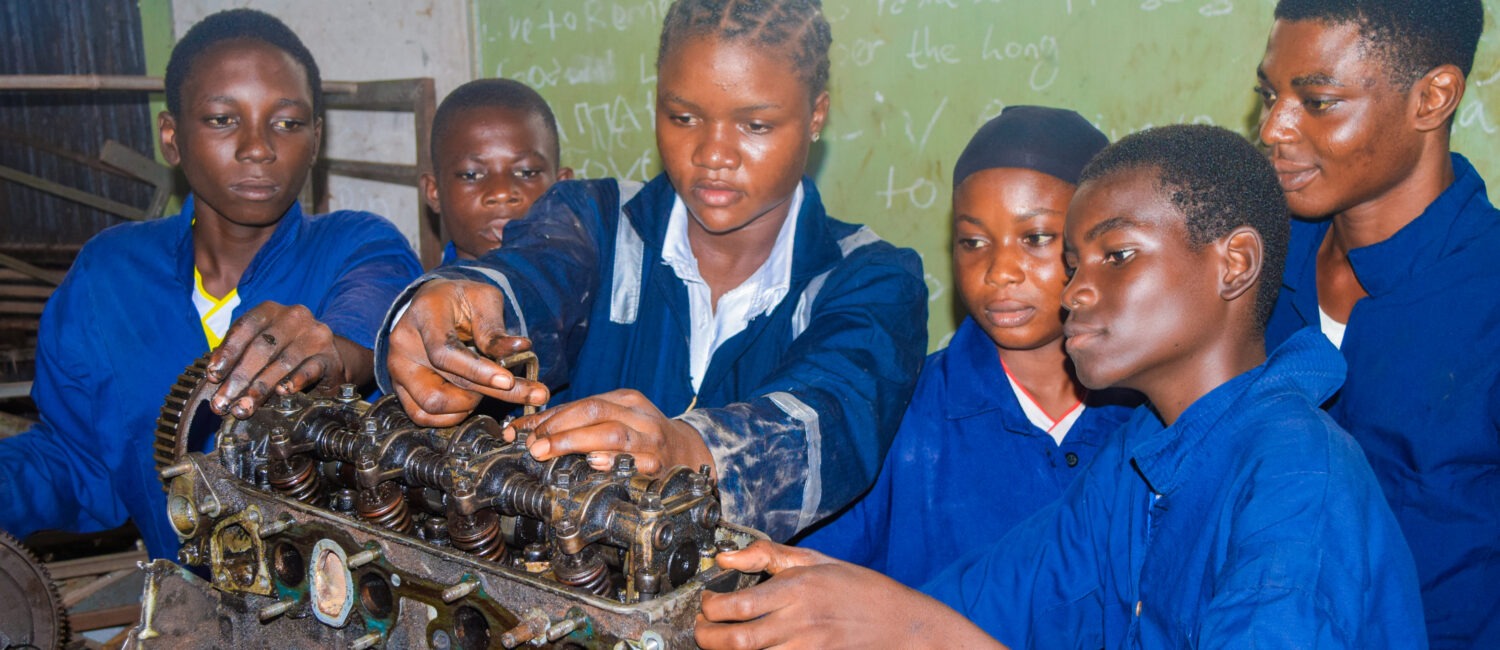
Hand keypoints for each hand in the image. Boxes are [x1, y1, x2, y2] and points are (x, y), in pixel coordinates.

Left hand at [206, 301, 366, 418]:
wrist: (327, 358)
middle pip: (262, 346)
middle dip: (239, 377)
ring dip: (260, 387)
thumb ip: (238, 355)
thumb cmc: (284, 352)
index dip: (227, 351)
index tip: (214, 375)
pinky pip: (310, 369)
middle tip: (224, 401)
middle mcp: (295, 317)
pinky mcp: (330, 357)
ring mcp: (315, 336)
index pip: (246, 326)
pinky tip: (282, 392)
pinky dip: (295, 381)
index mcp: (271, 310)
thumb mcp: (260, 345)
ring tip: (244, 407)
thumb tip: (214, 379)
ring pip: (283, 362)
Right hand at [387, 279, 548, 426]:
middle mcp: (403, 346)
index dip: (477, 371)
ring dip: (469, 405)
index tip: (508, 380)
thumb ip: (496, 327)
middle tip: (534, 394)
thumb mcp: (483, 299)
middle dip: (492, 394)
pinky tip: (473, 400)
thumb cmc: (459, 299)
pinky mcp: (400, 387)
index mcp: (424, 316)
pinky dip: (452, 416)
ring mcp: (398, 370)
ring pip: (432, 407)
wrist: (431, 303)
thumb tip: (520, 348)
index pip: (445, 353)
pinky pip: (422, 415)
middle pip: (443, 387)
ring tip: (491, 387)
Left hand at [503, 389, 715, 474]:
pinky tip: (594, 464)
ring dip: (575, 443)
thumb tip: (529, 429)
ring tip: (549, 452)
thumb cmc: (642, 437)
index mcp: (627, 400)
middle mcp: (640, 416)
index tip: (524, 432)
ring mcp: (651, 441)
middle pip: (595, 413)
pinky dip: (613, 462)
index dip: (551, 417)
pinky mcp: (659, 466)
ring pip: (612, 435)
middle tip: (534, 445)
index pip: (584, 403)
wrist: (688, 454)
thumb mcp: (615, 420)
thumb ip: (577, 422)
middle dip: (559, 429)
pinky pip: (635, 463)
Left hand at [695, 540, 1005, 649]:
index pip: (737, 605)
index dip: (710, 608)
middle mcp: (798, 622)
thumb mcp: (815, 560)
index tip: (706, 604)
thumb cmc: (857, 587)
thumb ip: (766, 555)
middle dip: (707, 638)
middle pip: (736, 641)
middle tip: (702, 630)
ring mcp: (806, 648)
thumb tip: (725, 556)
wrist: (899, 622)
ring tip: (722, 641)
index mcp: (796, 589)